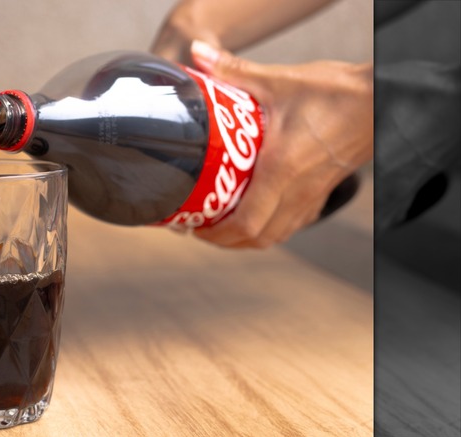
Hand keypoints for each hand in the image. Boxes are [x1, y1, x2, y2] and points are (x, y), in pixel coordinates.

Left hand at [188, 41, 372, 247]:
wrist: (382, 100)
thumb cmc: (335, 92)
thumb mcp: (278, 80)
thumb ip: (234, 69)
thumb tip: (198, 53)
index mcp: (282, 169)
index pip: (247, 223)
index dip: (217, 234)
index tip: (195, 227)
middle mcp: (298, 191)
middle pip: (258, 238)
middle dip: (226, 241)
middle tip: (201, 227)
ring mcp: (313, 195)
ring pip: (277, 235)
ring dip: (247, 238)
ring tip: (223, 225)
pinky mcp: (323, 192)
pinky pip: (293, 223)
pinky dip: (270, 228)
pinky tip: (256, 213)